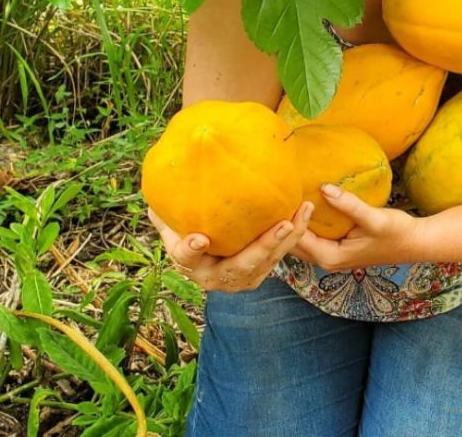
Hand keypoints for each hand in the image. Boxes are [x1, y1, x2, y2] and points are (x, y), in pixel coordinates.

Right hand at [148, 202, 314, 291]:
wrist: (205, 258)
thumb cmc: (186, 233)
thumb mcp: (172, 225)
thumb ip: (166, 210)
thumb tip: (157, 184)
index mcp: (189, 263)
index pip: (186, 257)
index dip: (191, 249)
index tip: (200, 239)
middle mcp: (215, 277)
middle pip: (240, 266)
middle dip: (263, 246)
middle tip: (281, 225)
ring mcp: (240, 278)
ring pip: (267, 261)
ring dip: (288, 238)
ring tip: (302, 211)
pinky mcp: (260, 272)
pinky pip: (280, 254)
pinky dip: (295, 234)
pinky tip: (304, 210)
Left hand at [292, 185, 424, 270]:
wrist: (414, 242)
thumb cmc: (396, 232)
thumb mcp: (373, 217)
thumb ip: (348, 204)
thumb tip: (324, 188)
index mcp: (329, 257)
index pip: (297, 238)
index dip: (291, 217)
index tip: (289, 193)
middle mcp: (326, 259)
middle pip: (292, 243)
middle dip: (284, 223)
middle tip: (280, 194)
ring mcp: (330, 255)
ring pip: (300, 241)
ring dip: (293, 223)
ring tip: (287, 197)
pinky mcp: (336, 247)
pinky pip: (311, 236)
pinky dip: (304, 223)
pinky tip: (303, 204)